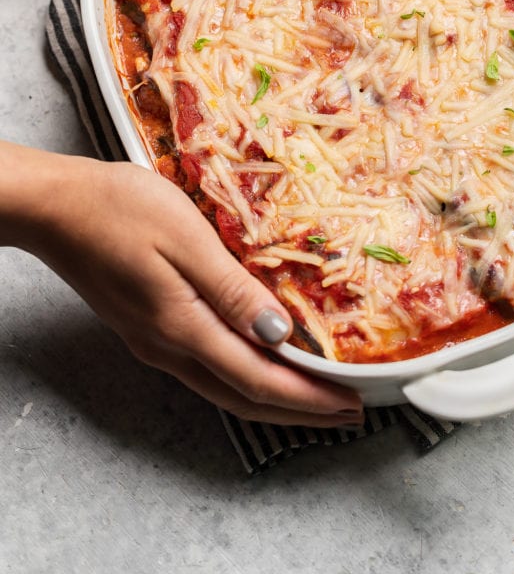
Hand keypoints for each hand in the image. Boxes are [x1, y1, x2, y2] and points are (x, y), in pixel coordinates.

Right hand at [1, 144, 362, 425]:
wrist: (56, 206)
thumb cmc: (118, 210)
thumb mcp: (185, 239)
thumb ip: (232, 289)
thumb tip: (278, 334)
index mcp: (183, 327)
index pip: (259, 379)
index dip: (308, 397)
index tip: (350, 404)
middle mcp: (168, 346)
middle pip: (244, 396)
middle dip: (299, 410)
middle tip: (345, 412)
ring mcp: (154, 340)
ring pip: (224, 386)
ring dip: (273, 397)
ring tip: (313, 395)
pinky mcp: (147, 325)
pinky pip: (207, 366)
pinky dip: (245, 375)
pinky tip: (259, 359)